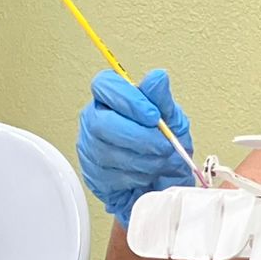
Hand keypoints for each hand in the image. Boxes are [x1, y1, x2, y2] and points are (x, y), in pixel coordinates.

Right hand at [76, 69, 194, 226]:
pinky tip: (148, 173)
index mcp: (110, 98)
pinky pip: (112, 176)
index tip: (153, 115)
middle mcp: (93, 120)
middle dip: (138, 137)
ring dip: (144, 159)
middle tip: (164, 145)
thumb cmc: (163, 145)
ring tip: (162, 160)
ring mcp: (89, 149)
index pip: (104, 85)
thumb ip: (163, 100)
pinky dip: (138, 177)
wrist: (164, 182)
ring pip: (108, 152)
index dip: (128, 99)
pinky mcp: (92, 176)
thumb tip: (158, 77)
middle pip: (101, 123)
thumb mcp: (171, 119)